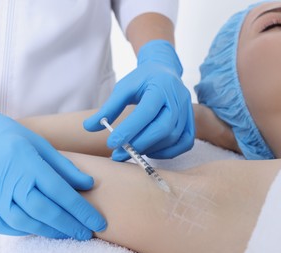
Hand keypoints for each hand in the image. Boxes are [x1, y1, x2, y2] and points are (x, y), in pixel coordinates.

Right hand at [0, 111, 105, 239]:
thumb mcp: (44, 146)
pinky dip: (25, 230)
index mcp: (28, 163)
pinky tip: (41, 229)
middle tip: (87, 233)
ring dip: (49, 230)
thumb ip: (66, 167)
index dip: (80, 210)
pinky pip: (5, 224)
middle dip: (68, 225)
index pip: (60, 192)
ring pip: (24, 221)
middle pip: (44, 210)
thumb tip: (89, 184)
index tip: (97, 221)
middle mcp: (11, 181)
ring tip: (68, 233)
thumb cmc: (18, 140)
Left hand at [83, 40, 194, 160]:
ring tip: (132, 151)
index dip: (130, 129)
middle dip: (140, 144)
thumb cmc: (143, 79)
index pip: (146, 111)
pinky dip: (168, 152)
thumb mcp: (124, 87)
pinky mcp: (191, 121)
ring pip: (173, 137)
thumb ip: (109, 107)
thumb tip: (88, 127)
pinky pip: (185, 142)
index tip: (112, 143)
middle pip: (163, 128)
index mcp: (161, 86)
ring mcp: (188, 111)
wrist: (165, 71)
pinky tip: (151, 151)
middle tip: (119, 154)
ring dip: (151, 149)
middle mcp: (178, 99)